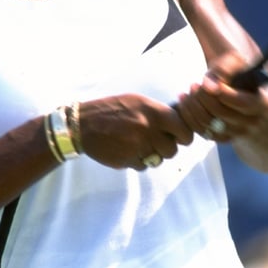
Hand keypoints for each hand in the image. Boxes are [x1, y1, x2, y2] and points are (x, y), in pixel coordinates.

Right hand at [76, 94, 194, 169]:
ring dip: (152, 156)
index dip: (184, 136)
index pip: (184, 131)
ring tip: (139, 145)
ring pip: (158, 160)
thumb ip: (158, 111)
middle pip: (172, 150)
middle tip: (156, 143)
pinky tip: (127, 150)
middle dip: (166, 148)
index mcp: (153, 112)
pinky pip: (143, 167)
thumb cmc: (111, 109)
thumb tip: (179, 121)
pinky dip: (138, 161)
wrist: (83, 124)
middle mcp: (148, 129)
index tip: (180, 138)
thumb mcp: (137, 101)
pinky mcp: (127, 160)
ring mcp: (138, 146)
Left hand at [174, 52, 266, 142]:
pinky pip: (204, 132)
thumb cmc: (244, 73)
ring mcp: (239, 132)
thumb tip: (208, 85)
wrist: (251, 93)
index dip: (220, 91)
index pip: (240, 102)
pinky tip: (186, 104)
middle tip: (194, 85)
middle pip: (220, 112)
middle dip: (202, 96)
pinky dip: (190, 117)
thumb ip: (225, 68)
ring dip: (192, 106)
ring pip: (209, 123)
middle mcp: (252, 121)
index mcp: (262, 103)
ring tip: (187, 93)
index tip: (206, 80)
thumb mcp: (240, 62)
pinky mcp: (226, 138)